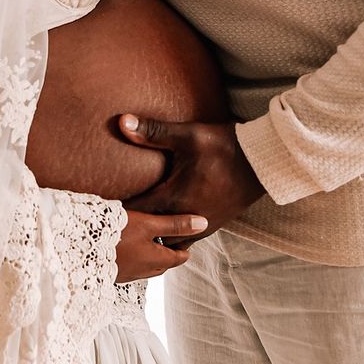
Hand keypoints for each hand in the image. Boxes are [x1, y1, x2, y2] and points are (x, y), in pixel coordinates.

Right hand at [116, 209, 208, 281]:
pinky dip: (137, 257)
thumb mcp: (149, 224)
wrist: (79, 250)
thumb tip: (204, 223)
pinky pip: (132, 266)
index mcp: (157, 261)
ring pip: (147, 266)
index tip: (188, 237)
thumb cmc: (117, 235)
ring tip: (151, 239)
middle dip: (170, 252)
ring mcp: (127, 274)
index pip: (180, 257)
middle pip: (164, 263)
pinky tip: (128, 246)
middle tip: (172, 238)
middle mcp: (144, 272)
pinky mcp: (112, 272)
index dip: (186, 246)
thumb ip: (175, 224)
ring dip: (152, 255)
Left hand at [119, 116, 264, 235]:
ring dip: (154, 237)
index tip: (101, 212)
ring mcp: (201, 225)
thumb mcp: (187, 136)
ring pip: (169, 241)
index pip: (136, 212)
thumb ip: (153, 132)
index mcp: (174, 198)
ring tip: (139, 231)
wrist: (262, 162)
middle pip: (150, 234)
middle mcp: (186, 217)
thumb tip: (122, 122)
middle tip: (115, 227)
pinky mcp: (213, 224)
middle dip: (134, 230)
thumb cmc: (223, 146)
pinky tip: (165, 228)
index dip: (117, 213)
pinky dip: (173, 237)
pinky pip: (186, 240)